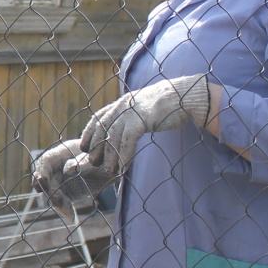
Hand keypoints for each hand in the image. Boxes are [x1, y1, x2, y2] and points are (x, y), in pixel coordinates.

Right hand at [32, 140, 112, 215]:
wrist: (117, 166)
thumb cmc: (108, 155)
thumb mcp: (98, 158)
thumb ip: (83, 162)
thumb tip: (69, 169)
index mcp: (64, 152)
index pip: (46, 161)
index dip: (41, 172)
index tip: (41, 184)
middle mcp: (60, 165)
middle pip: (47, 179)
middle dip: (52, 193)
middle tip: (60, 205)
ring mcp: (63, 179)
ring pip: (53, 192)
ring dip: (58, 204)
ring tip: (69, 215)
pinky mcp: (68, 190)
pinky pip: (62, 200)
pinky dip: (65, 208)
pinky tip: (71, 217)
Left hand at [78, 74, 213, 176]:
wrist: (182, 96)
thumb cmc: (165, 105)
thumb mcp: (141, 107)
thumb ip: (129, 116)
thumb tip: (122, 129)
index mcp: (121, 103)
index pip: (98, 118)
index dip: (89, 133)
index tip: (85, 147)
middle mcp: (122, 106)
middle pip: (102, 129)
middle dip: (96, 147)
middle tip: (93, 163)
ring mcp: (131, 112)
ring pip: (113, 138)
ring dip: (110, 157)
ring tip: (109, 171)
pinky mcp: (141, 120)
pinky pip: (127, 142)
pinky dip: (124, 157)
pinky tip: (123, 168)